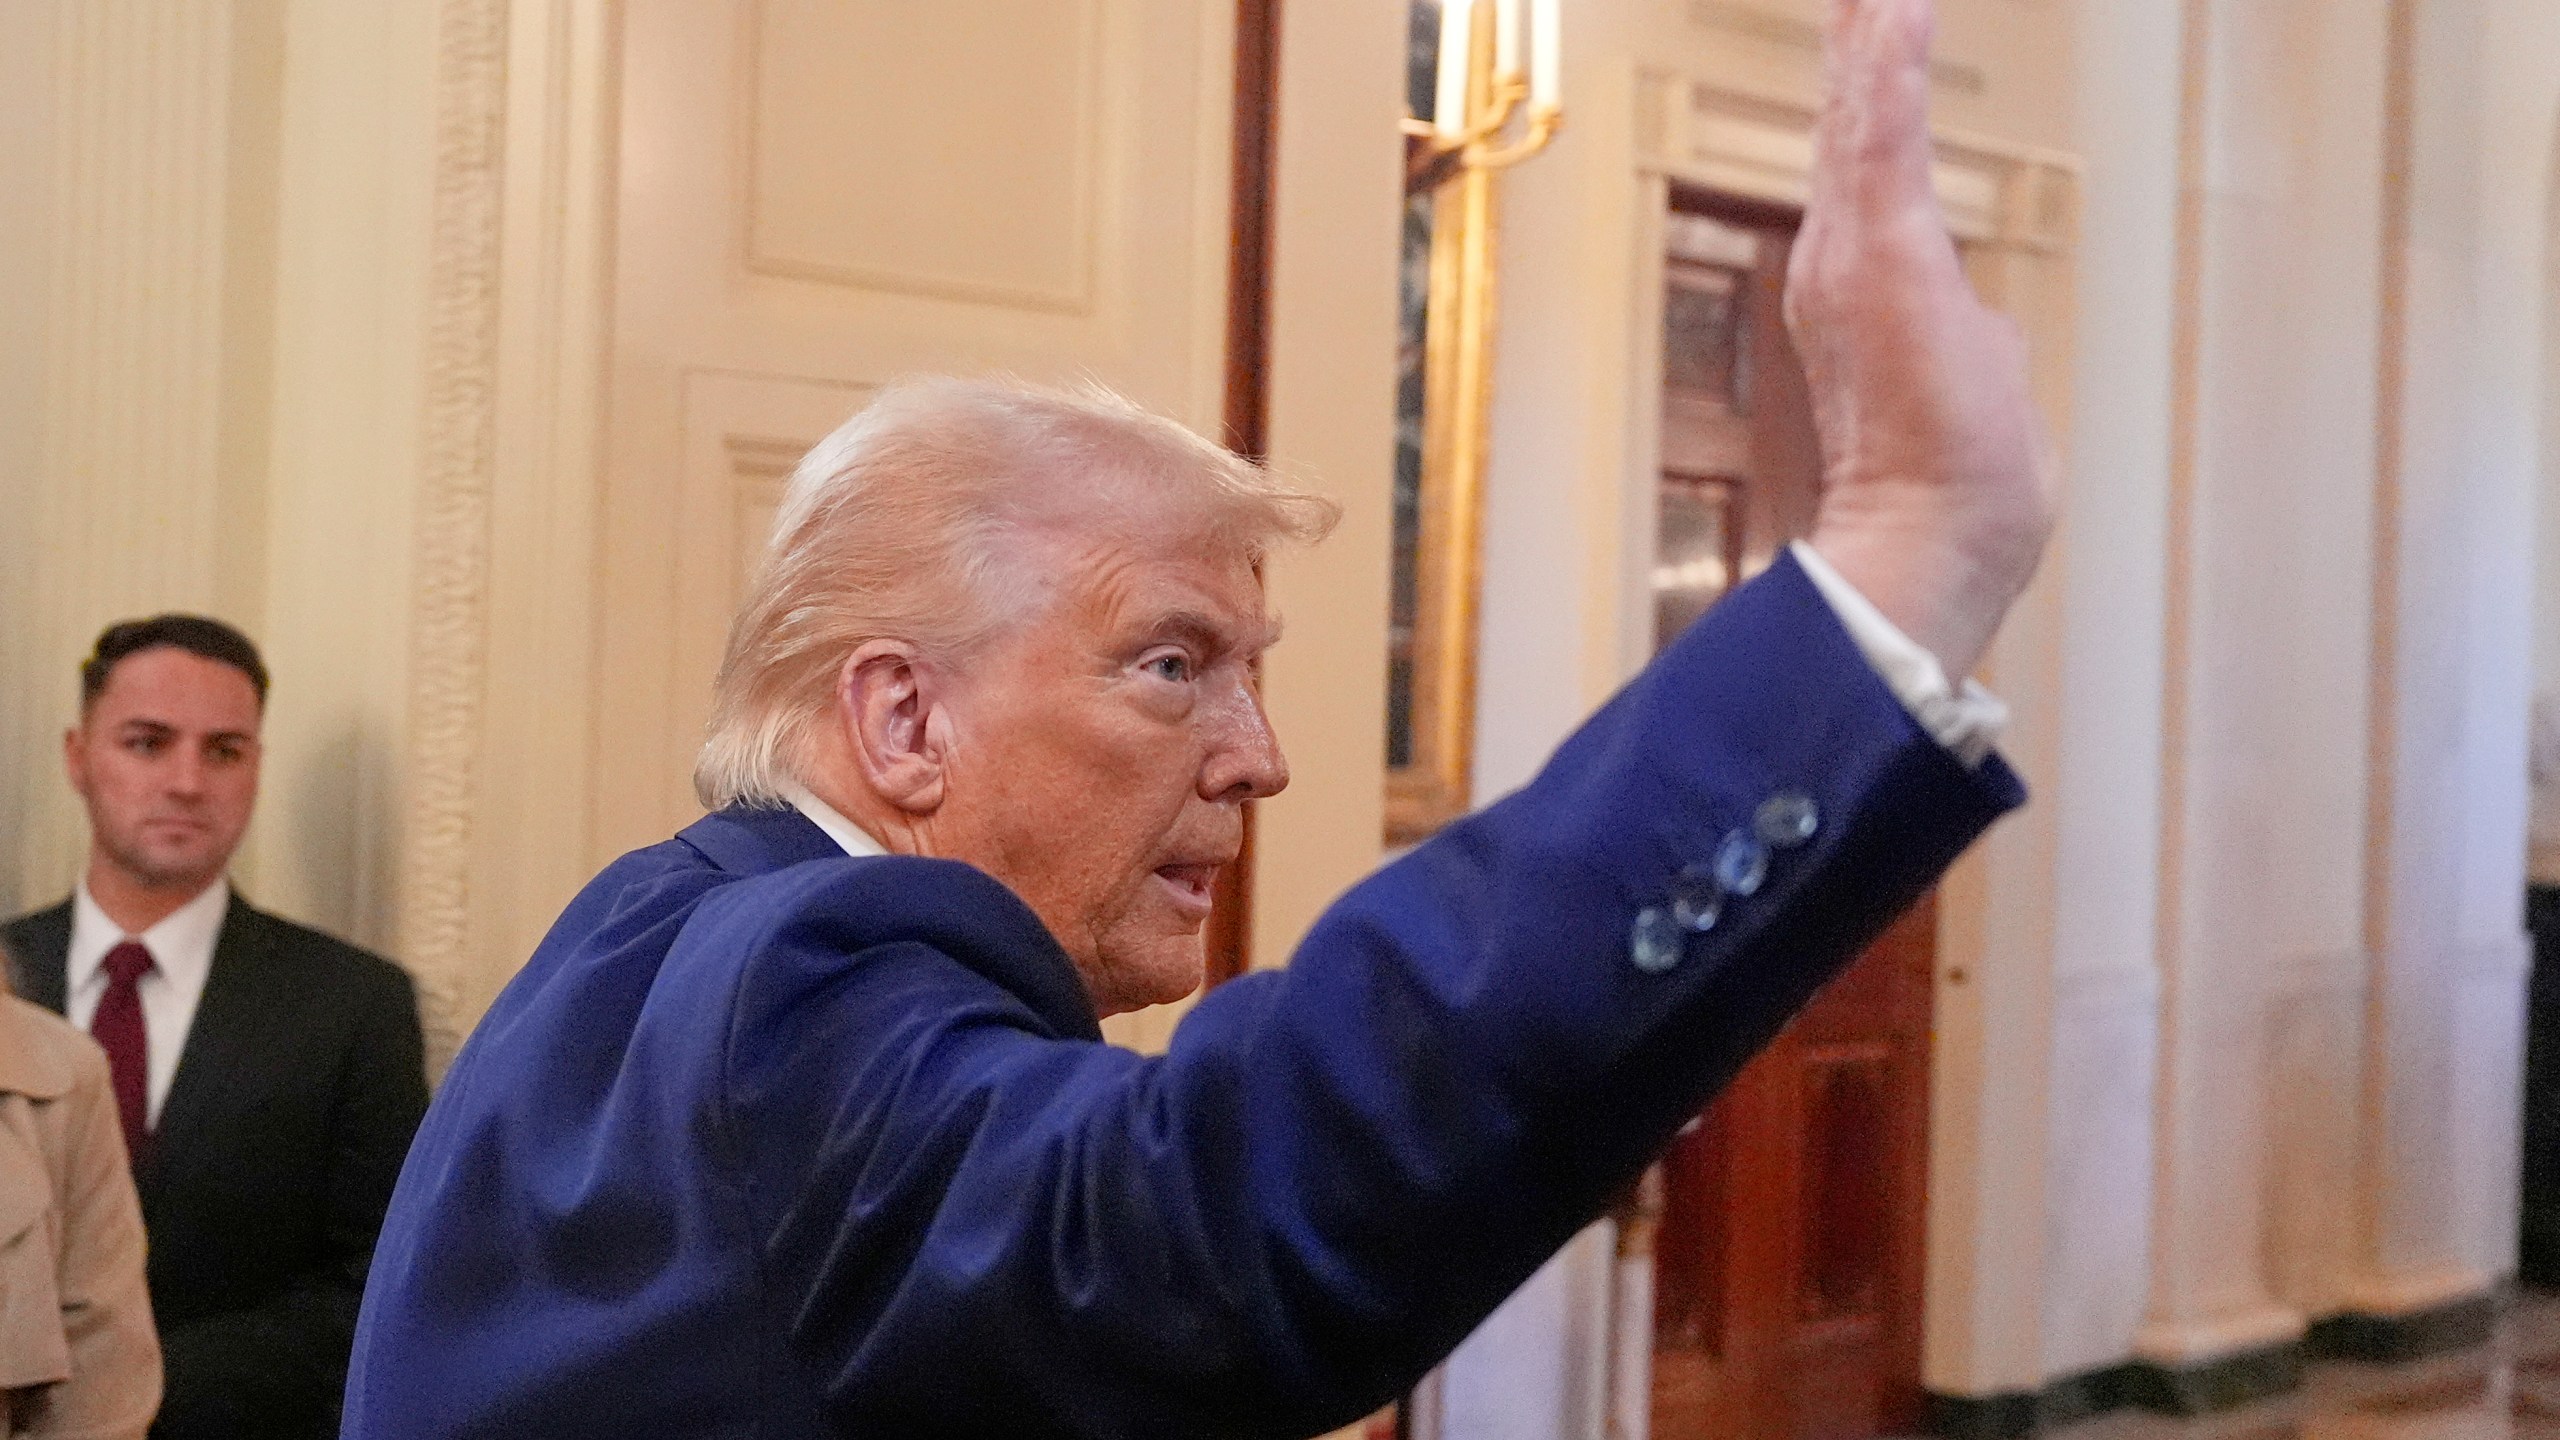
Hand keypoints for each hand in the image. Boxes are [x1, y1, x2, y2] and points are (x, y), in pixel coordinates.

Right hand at [1790, 0, 2053, 678]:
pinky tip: (1896, 2)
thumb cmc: (1954, 487)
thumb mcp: (1971, 387)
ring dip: (1869, 28)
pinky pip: (1885, 134)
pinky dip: (1888, 62)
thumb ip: (1974, 343)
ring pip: (1859, 110)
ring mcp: (1853, 252)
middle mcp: (1837, 260)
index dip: (1866, 84)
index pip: (1862, 161)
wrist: (1931, 540)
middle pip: (1847, 116)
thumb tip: (1992, 335)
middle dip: (1858, 31)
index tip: (1873, 16)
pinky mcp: (1884, 253)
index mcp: (1858, 287)